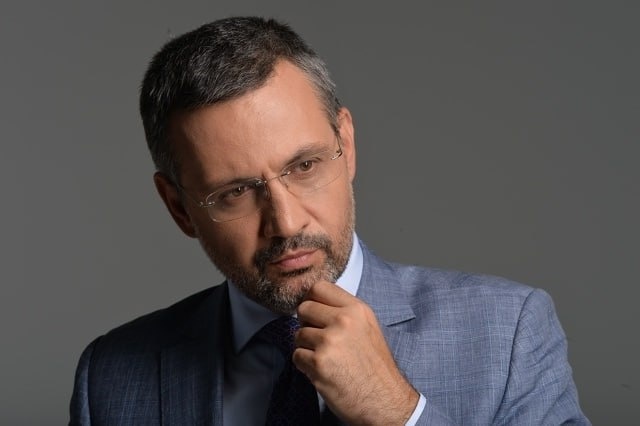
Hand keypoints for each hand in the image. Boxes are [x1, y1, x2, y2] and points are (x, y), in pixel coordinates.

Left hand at [294, 280, 418, 424]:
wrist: (385, 400)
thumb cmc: (375, 366)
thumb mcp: (368, 327)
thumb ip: (344, 312)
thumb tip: (315, 301)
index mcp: (357, 309)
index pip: (319, 287)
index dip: (312, 299)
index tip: (314, 313)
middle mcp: (343, 321)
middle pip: (303, 308)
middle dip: (306, 324)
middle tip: (319, 339)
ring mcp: (329, 341)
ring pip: (298, 334)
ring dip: (306, 347)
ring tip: (326, 359)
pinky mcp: (318, 363)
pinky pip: (296, 355)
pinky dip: (305, 365)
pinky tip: (323, 371)